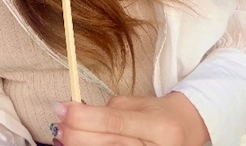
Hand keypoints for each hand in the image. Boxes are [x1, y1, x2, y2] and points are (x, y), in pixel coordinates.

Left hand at [53, 93, 208, 145]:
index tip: (61, 107)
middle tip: (58, 121)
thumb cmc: (158, 114)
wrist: (187, 131)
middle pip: (106, 143)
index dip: (83, 116)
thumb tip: (73, 114)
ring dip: (78, 145)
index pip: (114, 122)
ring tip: (63, 135)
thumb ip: (108, 110)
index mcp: (158, 126)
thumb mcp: (137, 104)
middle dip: (75, 133)